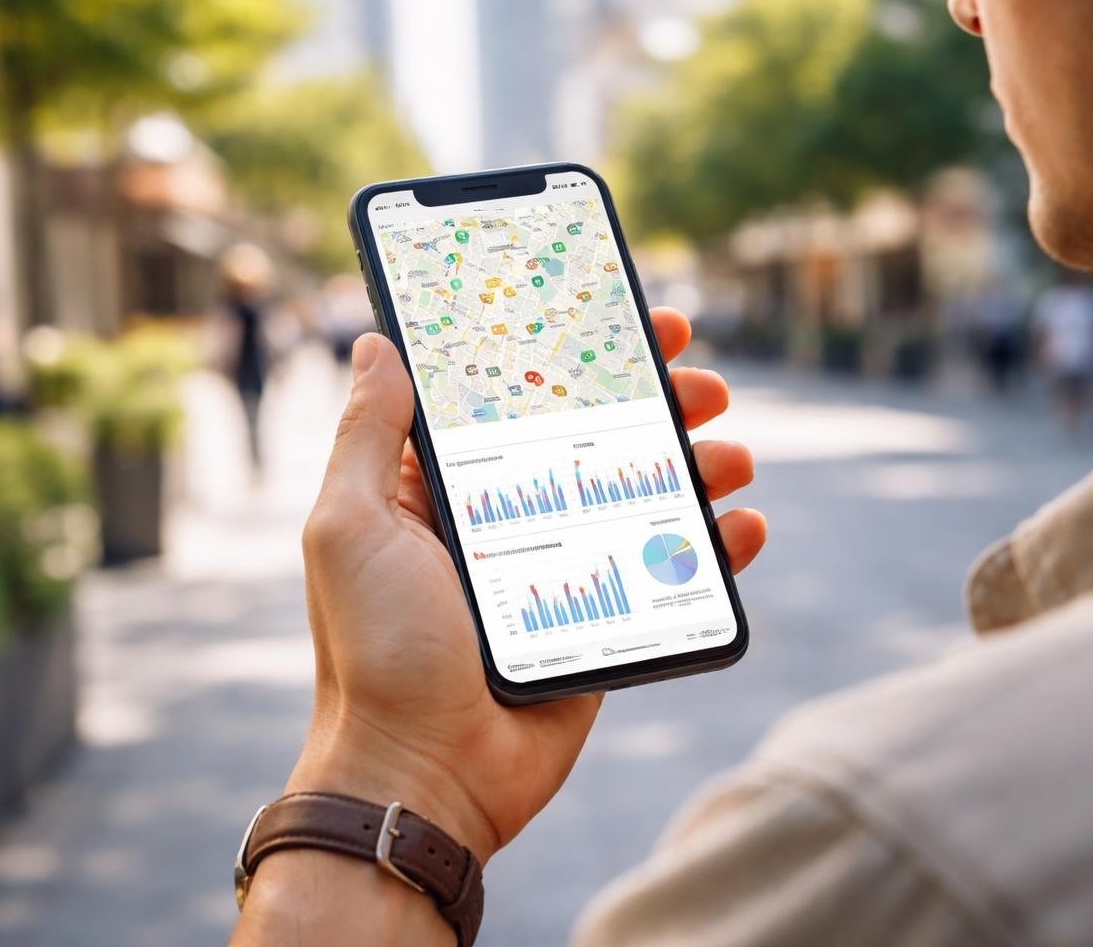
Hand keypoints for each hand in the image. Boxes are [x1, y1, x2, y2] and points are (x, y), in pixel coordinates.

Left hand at [286, 307, 765, 862]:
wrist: (423, 777)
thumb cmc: (374, 652)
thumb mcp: (350, 528)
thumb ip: (367, 435)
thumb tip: (379, 343)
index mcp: (444, 485)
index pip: (517, 395)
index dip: (570, 351)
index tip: (624, 314)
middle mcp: (507, 517)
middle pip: (597, 435)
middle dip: (656, 399)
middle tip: (705, 380)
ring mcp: (561, 569)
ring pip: (643, 496)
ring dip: (698, 464)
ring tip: (732, 454)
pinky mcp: (602, 620)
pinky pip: (666, 571)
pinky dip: (714, 548)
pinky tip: (742, 528)